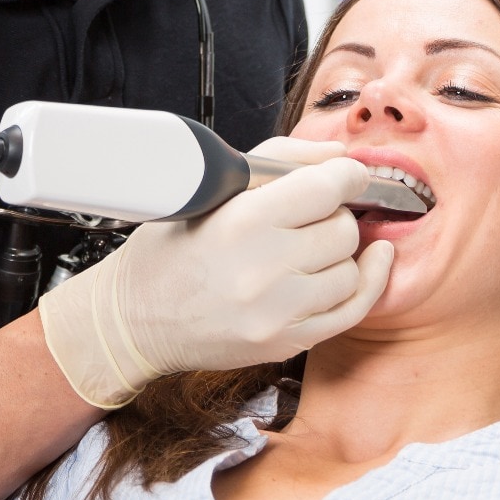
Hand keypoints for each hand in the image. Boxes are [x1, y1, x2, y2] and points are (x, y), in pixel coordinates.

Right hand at [38, 137, 394, 408]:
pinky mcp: (285, 343)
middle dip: (335, 215)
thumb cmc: (171, 250)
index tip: (347, 174)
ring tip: (312, 247)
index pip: (326, 188)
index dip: (346, 175)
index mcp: (241, 222)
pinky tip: (365, 264)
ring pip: (351, 269)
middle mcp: (261, 270)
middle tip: (311, 216)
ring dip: (340, 253)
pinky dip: (365, 283)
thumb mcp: (211, 190)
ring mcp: (276, 313)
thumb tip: (338, 156)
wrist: (135, 320)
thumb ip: (280, 161)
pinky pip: (352, 310)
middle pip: (342, 228)